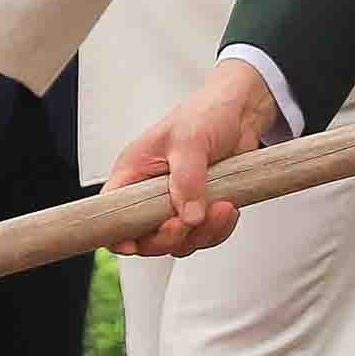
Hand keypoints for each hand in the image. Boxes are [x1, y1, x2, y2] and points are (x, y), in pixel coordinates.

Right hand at [103, 61, 279, 257]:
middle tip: (187, 223)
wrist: (241, 112)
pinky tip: (228, 208)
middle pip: (146, 236)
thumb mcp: (190, 141)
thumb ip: (187, 180)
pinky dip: (219, 229)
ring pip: (180, 240)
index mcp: (134, 172)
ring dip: (202, 233)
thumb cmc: (205, 113)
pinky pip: (205, 234)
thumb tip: (189, 216)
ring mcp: (177, 203)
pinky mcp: (201, 209)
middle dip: (169, 237)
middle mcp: (151, 192)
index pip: (112, 210)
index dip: (117, 232)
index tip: (132, 243)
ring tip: (222, 208)